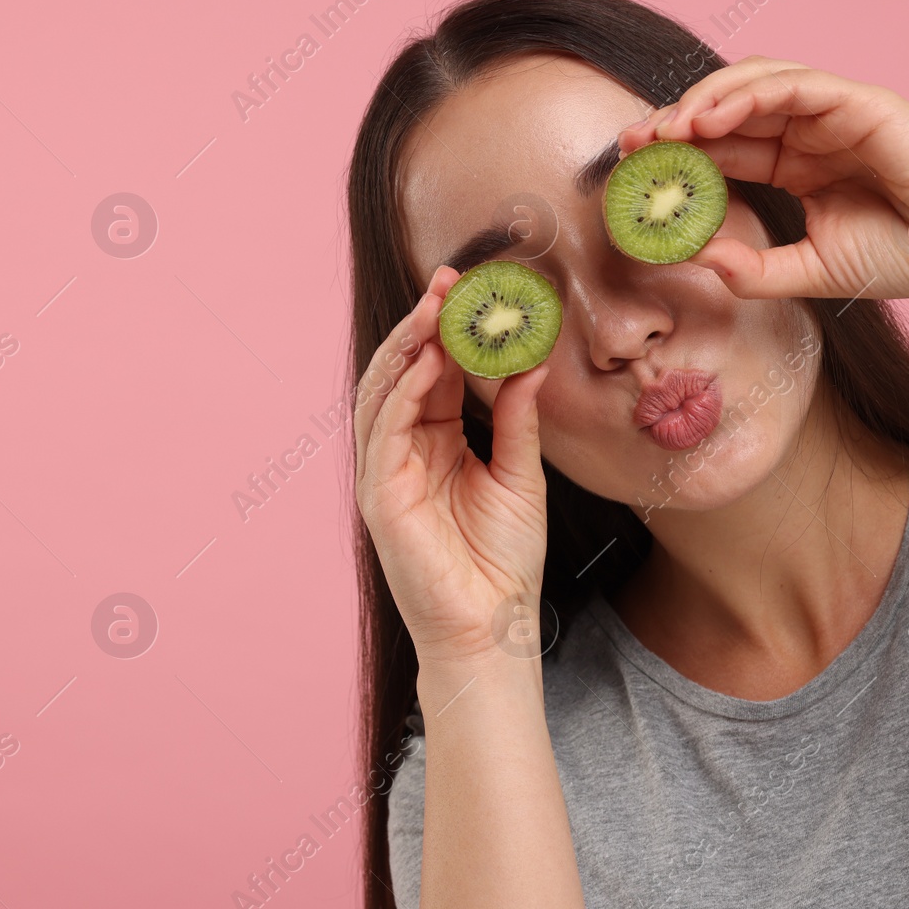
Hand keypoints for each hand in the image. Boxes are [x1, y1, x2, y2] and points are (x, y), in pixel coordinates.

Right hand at [353, 265, 550, 667]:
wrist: (492, 627)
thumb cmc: (503, 562)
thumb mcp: (520, 474)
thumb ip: (516, 419)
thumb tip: (528, 363)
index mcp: (434, 445)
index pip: (432, 374)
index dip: (447, 331)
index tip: (471, 288)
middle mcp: (402, 452)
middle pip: (402, 373)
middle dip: (421, 324)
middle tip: (447, 281)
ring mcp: (386, 472)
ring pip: (382, 392)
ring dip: (406, 346)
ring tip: (434, 307)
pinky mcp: (380, 495)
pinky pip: (384, 430)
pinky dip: (403, 391)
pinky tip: (428, 361)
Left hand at [616, 56, 908, 304]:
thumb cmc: (905, 259)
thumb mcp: (808, 271)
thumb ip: (751, 270)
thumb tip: (694, 259)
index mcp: (797, 164)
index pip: (722, 148)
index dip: (675, 154)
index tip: (630, 170)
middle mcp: (809, 132)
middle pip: (727, 110)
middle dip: (673, 122)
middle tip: (629, 145)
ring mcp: (834, 112)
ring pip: (753, 84)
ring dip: (701, 101)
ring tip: (662, 130)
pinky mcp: (859, 102)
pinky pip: (793, 84)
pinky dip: (746, 93)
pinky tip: (708, 118)